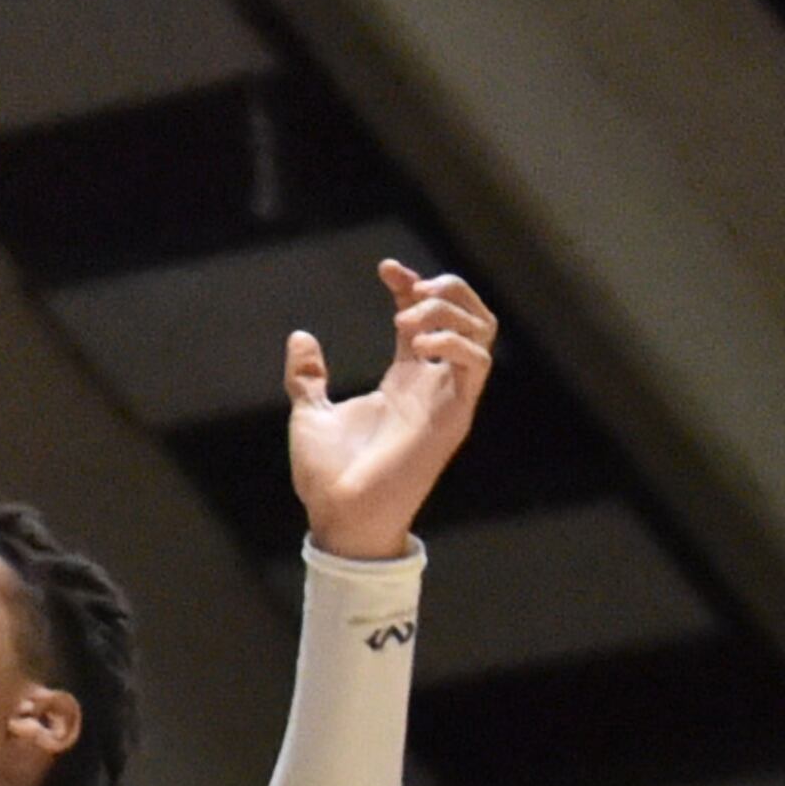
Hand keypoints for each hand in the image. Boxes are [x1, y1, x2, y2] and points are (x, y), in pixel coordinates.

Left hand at [286, 260, 493, 558]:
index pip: (426, 318)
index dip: (412, 284)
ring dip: (451, 310)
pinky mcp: (453, 415)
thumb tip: (301, 337)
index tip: (386, 269)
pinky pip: (477, 366)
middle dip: (448, 289)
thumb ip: (308, 377)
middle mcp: (432, 384)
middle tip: (410, 288)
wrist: (340, 516)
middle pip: (471, 317)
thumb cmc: (329, 476)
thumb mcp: (310, 413)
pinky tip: (418, 342)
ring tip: (407, 318)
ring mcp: (447, 398)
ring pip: (483, 333)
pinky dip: (454, 342)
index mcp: (404, 380)